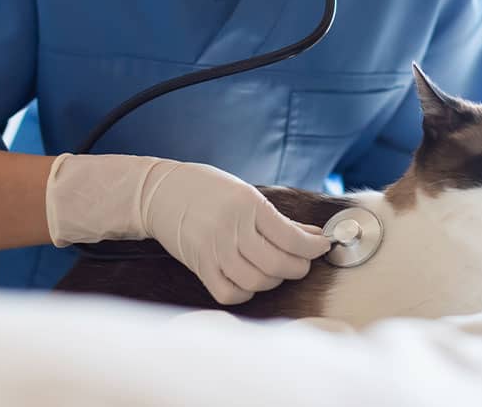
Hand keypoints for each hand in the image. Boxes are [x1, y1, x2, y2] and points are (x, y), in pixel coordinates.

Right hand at [143, 162, 331, 303]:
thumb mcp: (246, 193)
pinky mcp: (199, 266)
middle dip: (299, 267)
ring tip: (278, 270)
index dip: (313, 247)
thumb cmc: (207, 188)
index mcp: (248, 205)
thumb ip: (278, 218)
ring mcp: (214, 250)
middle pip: (278, 264)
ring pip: (257, 281)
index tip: (322, 246)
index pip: (292, 237)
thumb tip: (312, 235)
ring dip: (275, 280)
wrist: (160, 193)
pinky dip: (246, 292)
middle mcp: (232, 229)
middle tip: (303, 262)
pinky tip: (251, 281)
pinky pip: (229, 292)